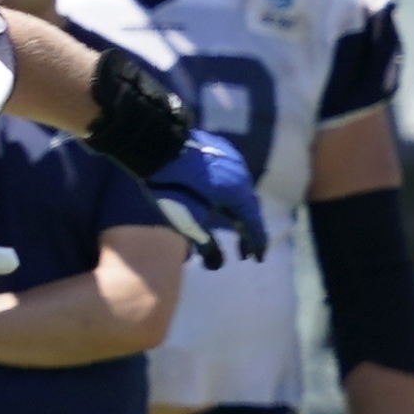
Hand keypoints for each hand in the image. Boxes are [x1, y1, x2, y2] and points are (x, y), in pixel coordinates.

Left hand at [146, 130, 264, 267]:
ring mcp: (232, 159)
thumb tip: (217, 265)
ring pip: (241, 190)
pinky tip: (220, 197)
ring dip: (239, 210)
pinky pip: (232, 175)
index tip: (258, 259)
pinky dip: (230, 192)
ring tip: (233, 224)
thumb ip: (206, 243)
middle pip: (250, 207)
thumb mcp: (187, 222)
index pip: (254, 224)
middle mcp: (242, 176)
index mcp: (238, 194)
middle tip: (244, 250)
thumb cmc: (171, 188)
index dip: (257, 243)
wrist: (155, 147)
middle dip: (248, 230)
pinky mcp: (220, 149)